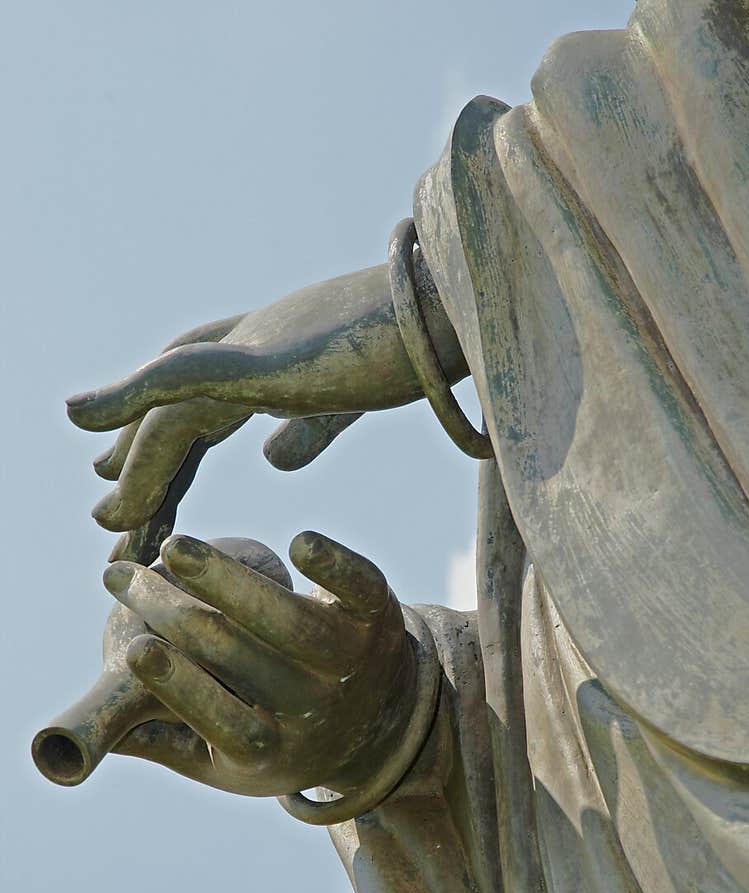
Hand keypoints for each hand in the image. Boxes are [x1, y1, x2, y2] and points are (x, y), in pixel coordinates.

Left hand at [67, 259, 466, 539]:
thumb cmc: (426, 348)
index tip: (147, 486)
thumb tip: (270, 458)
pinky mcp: (265, 355)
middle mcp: (256, 341)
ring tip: (108, 523)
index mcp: (282, 354)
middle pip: (178, 406)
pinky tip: (80, 420)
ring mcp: (256, 344)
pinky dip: (126, 400)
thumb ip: (311, 425)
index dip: (174, 445)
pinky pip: (178, 380)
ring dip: (134, 465)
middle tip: (109, 508)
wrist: (465, 312)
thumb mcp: (355, 398)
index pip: (209, 403)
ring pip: (169, 409)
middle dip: (143, 457)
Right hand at [107, 531, 418, 798]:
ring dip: (230, 581)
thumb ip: (160, 741)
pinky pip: (360, 588)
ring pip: (292, 621)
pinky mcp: (377, 618)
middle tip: (123, 578)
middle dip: (174, 613)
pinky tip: (300, 542)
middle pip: (242, 659)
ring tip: (176, 547)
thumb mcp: (223, 760)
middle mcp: (316, 711)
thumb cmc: (276, 737)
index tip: (136, 649)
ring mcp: (352, 664)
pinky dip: (335, 567)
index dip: (184, 688)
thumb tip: (68, 740)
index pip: (225, 723)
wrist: (382, 724)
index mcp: (272, 753)